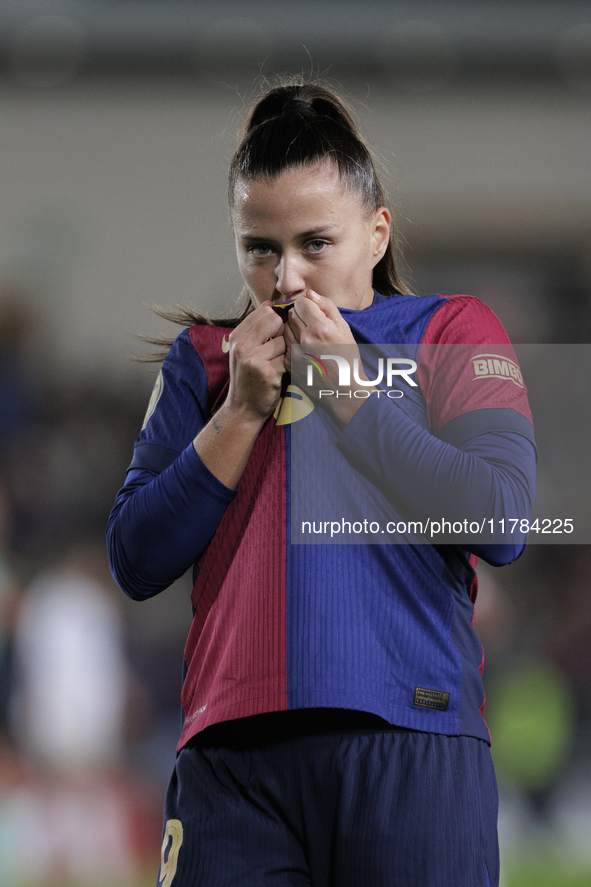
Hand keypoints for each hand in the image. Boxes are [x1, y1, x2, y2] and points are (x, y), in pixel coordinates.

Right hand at [226, 301, 285, 421]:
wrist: (243, 409)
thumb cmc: (249, 378)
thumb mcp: (245, 350)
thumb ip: (257, 328)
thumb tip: (271, 303)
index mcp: (237, 336)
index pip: (265, 311)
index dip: (278, 318)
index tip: (280, 331)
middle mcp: (242, 345)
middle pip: (275, 320)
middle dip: (283, 331)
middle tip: (280, 348)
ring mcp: (253, 359)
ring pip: (284, 340)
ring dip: (287, 351)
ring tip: (279, 363)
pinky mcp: (267, 372)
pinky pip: (288, 358)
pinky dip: (289, 364)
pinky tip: (282, 373)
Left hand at [283, 290, 374, 426]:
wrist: (343, 388)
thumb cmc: (347, 357)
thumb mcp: (344, 328)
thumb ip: (327, 307)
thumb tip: (310, 294)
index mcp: (320, 327)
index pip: (301, 302)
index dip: (307, 305)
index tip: (313, 312)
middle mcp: (304, 338)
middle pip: (291, 314)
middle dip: (299, 315)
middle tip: (311, 325)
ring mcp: (294, 352)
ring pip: (285, 328)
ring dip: (293, 329)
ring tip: (307, 338)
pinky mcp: (288, 363)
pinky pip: (284, 344)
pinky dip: (291, 343)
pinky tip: (303, 349)